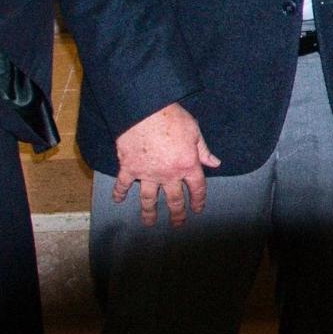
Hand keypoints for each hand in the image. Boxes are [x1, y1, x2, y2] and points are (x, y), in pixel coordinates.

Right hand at [113, 102, 220, 225]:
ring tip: (149, 222)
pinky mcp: (129, 168)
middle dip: (177, 214)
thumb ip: (203, 150)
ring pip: (149, 199)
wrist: (144, 110)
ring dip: (149, 212)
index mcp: (187, 165)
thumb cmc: (172, 117)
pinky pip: (123, 184)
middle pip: (174, 200)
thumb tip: (215, 163)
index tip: (197, 209)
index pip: (197, 188)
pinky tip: (117, 200)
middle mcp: (168, 174)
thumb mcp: (194, 131)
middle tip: (177, 223)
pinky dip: (119, 193)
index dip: (198, 200)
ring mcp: (147, 173)